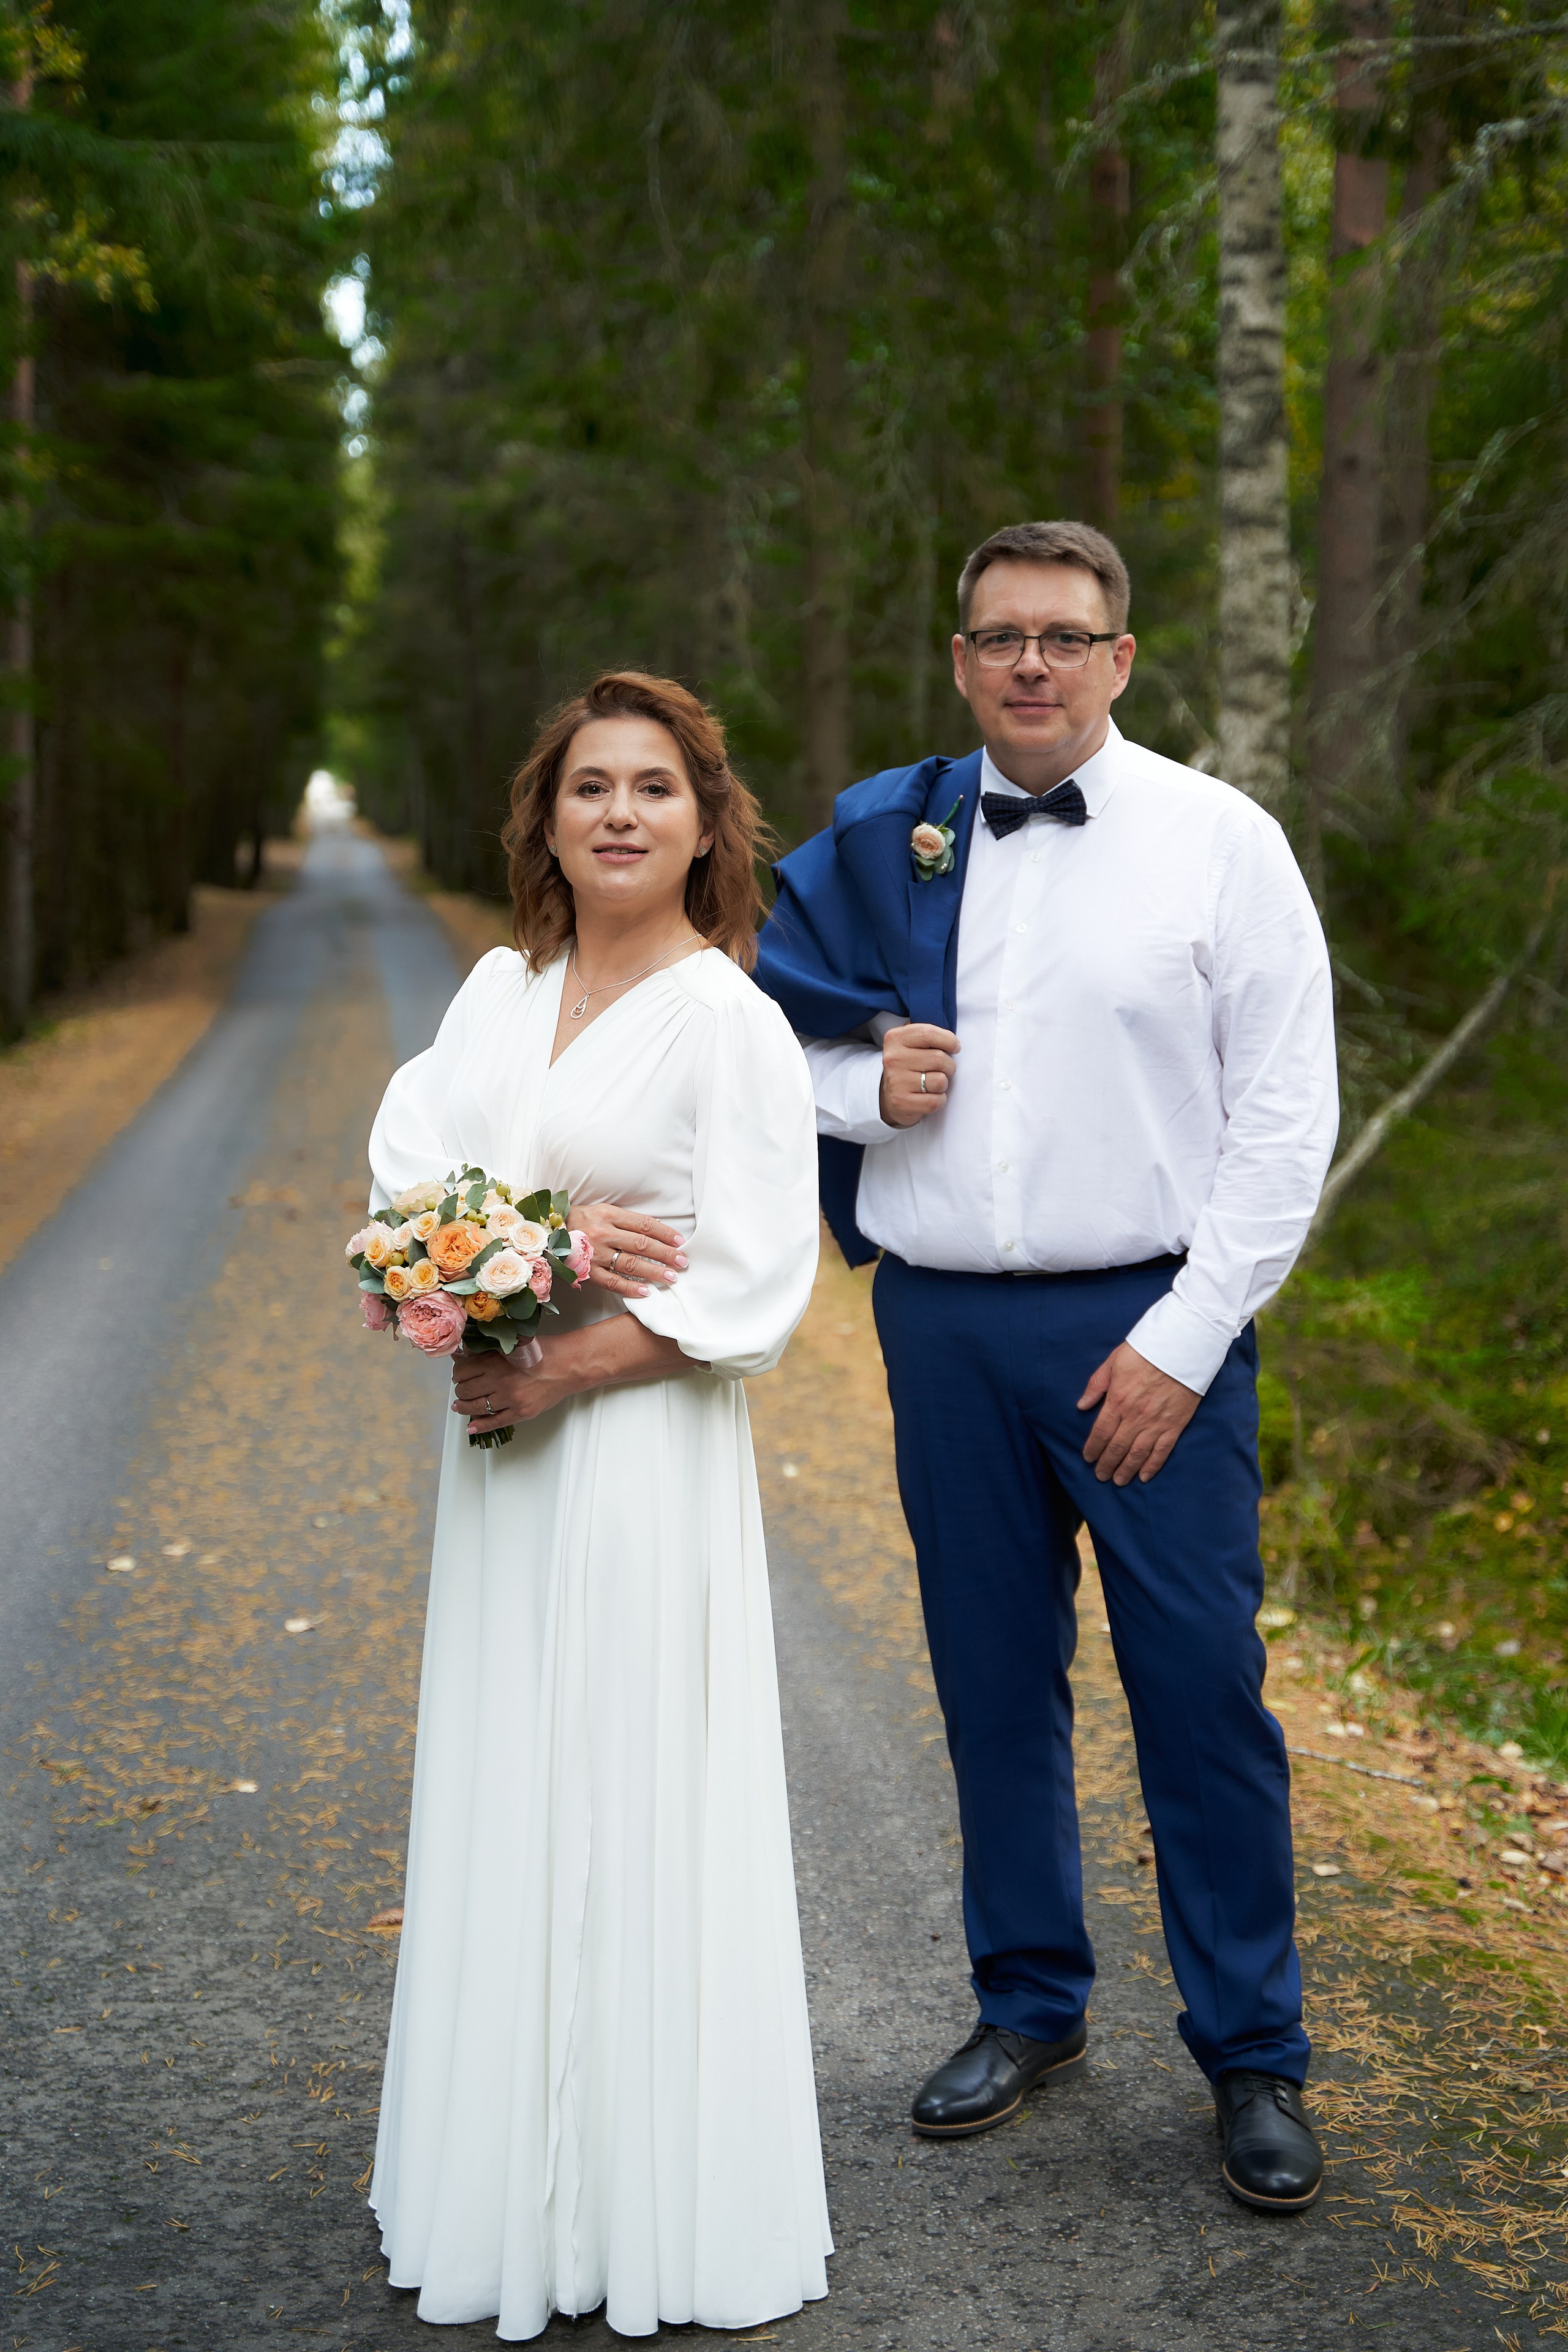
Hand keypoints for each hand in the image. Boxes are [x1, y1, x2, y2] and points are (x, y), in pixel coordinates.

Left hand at [451, 1341, 572, 1434]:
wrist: (569, 1365)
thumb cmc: (545, 1352)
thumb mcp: (513, 1345)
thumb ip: (488, 1352)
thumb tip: (464, 1356)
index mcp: (496, 1361)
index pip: (462, 1371)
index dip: (458, 1373)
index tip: (459, 1374)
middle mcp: (500, 1382)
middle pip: (465, 1390)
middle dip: (460, 1390)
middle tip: (462, 1388)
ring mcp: (510, 1399)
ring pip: (476, 1407)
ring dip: (464, 1407)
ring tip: (460, 1406)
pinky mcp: (521, 1413)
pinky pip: (495, 1422)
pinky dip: (480, 1426)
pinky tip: (471, 1427)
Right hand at [571, 1200, 686, 1297]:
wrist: (547, 1233)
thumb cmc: (580, 1221)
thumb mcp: (601, 1211)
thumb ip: (625, 1220)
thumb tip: (655, 1232)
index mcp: (608, 1214)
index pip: (643, 1224)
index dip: (665, 1233)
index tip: (680, 1242)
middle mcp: (602, 1233)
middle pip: (641, 1244)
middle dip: (665, 1254)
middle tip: (682, 1262)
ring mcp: (594, 1254)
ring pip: (630, 1264)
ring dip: (654, 1272)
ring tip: (671, 1277)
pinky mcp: (586, 1271)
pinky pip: (611, 1281)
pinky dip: (630, 1287)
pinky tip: (645, 1292)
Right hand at [880, 1022, 960, 1127]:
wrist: (888, 1095)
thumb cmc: (908, 1065)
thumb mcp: (910, 1041)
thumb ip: (926, 1032)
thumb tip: (950, 1029)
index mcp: (895, 1038)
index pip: (929, 1033)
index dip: (949, 1040)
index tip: (955, 1047)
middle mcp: (893, 1058)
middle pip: (939, 1058)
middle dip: (949, 1065)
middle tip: (944, 1069)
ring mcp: (896, 1081)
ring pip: (940, 1081)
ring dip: (943, 1084)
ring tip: (933, 1083)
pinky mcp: (902, 1102)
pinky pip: (935, 1101)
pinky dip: (939, 1100)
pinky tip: (929, 1096)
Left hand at [1078, 1342, 1199, 1485]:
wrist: (1182, 1348)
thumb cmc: (1146, 1351)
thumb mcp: (1114, 1362)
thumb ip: (1096, 1385)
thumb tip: (1081, 1406)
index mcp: (1118, 1400)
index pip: (1101, 1432)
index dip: (1093, 1448)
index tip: (1087, 1458)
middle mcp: (1135, 1416)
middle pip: (1117, 1447)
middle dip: (1107, 1464)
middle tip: (1100, 1476)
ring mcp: (1156, 1422)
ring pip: (1138, 1453)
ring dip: (1126, 1469)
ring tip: (1118, 1481)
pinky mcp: (1175, 1425)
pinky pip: (1162, 1450)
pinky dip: (1153, 1466)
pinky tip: (1144, 1476)